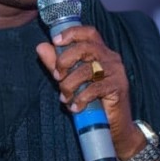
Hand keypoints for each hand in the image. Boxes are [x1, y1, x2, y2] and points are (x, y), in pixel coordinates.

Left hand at [36, 25, 144, 160]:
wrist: (114, 128)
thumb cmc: (91, 101)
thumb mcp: (70, 79)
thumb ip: (56, 63)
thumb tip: (40, 46)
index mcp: (100, 51)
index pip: (88, 32)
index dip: (72, 33)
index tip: (55, 41)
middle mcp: (111, 57)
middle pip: (85, 48)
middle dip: (65, 61)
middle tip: (56, 76)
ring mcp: (116, 72)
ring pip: (86, 70)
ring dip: (69, 85)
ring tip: (65, 98)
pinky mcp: (118, 87)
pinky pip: (94, 88)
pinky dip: (80, 99)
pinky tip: (75, 107)